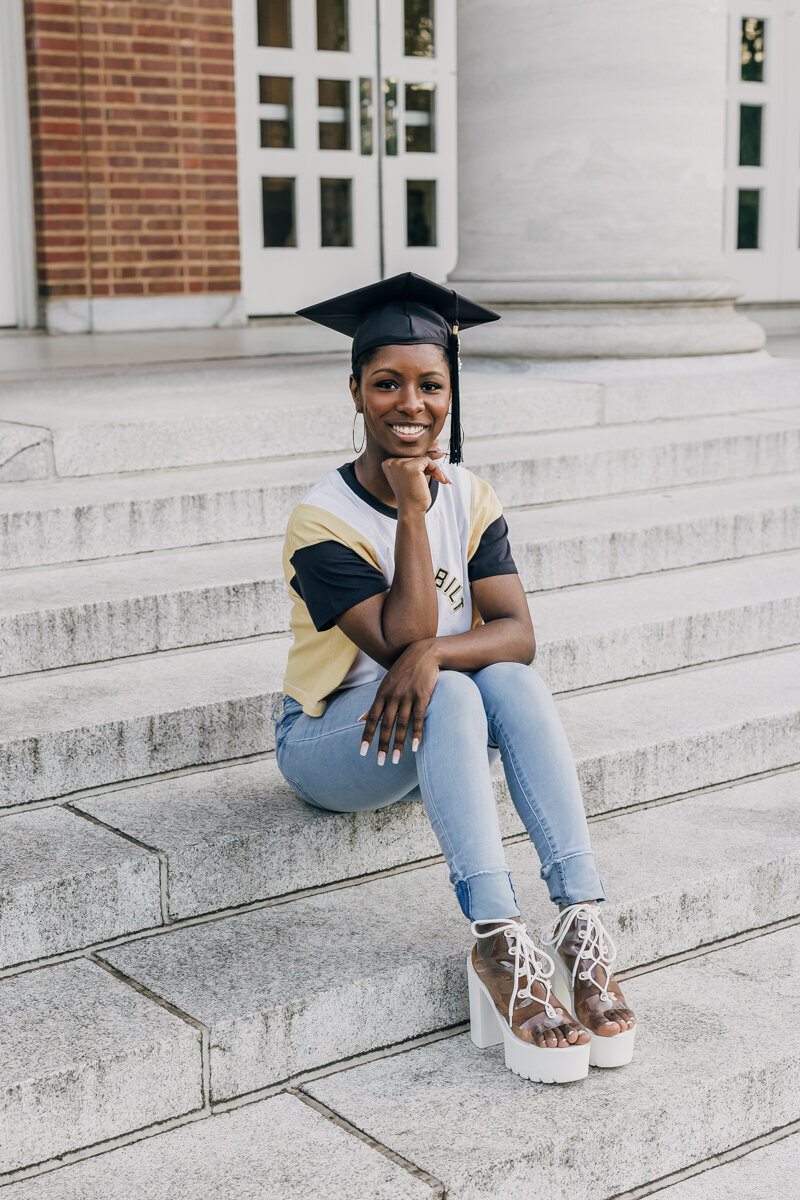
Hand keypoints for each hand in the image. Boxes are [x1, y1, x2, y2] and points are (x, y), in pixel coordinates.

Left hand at [359, 640, 439, 763]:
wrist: (424, 654)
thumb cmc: (403, 672)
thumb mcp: (385, 685)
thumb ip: (374, 704)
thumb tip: (358, 720)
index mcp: (382, 694)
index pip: (372, 718)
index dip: (367, 735)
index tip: (363, 752)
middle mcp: (393, 696)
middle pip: (386, 724)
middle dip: (382, 744)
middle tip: (380, 762)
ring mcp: (408, 696)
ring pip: (401, 724)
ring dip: (398, 743)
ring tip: (395, 760)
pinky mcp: (422, 696)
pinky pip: (418, 718)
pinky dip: (417, 733)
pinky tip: (415, 747)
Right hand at [381, 441, 450, 512]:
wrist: (411, 510)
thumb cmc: (413, 496)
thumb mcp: (416, 475)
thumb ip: (423, 460)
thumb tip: (437, 446)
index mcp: (388, 463)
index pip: (410, 456)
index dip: (423, 465)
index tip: (433, 474)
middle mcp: (391, 461)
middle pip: (417, 456)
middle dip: (430, 467)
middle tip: (441, 478)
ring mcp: (400, 463)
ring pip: (424, 458)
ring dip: (435, 469)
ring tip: (441, 480)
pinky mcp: (410, 466)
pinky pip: (428, 461)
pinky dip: (436, 470)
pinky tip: (439, 479)